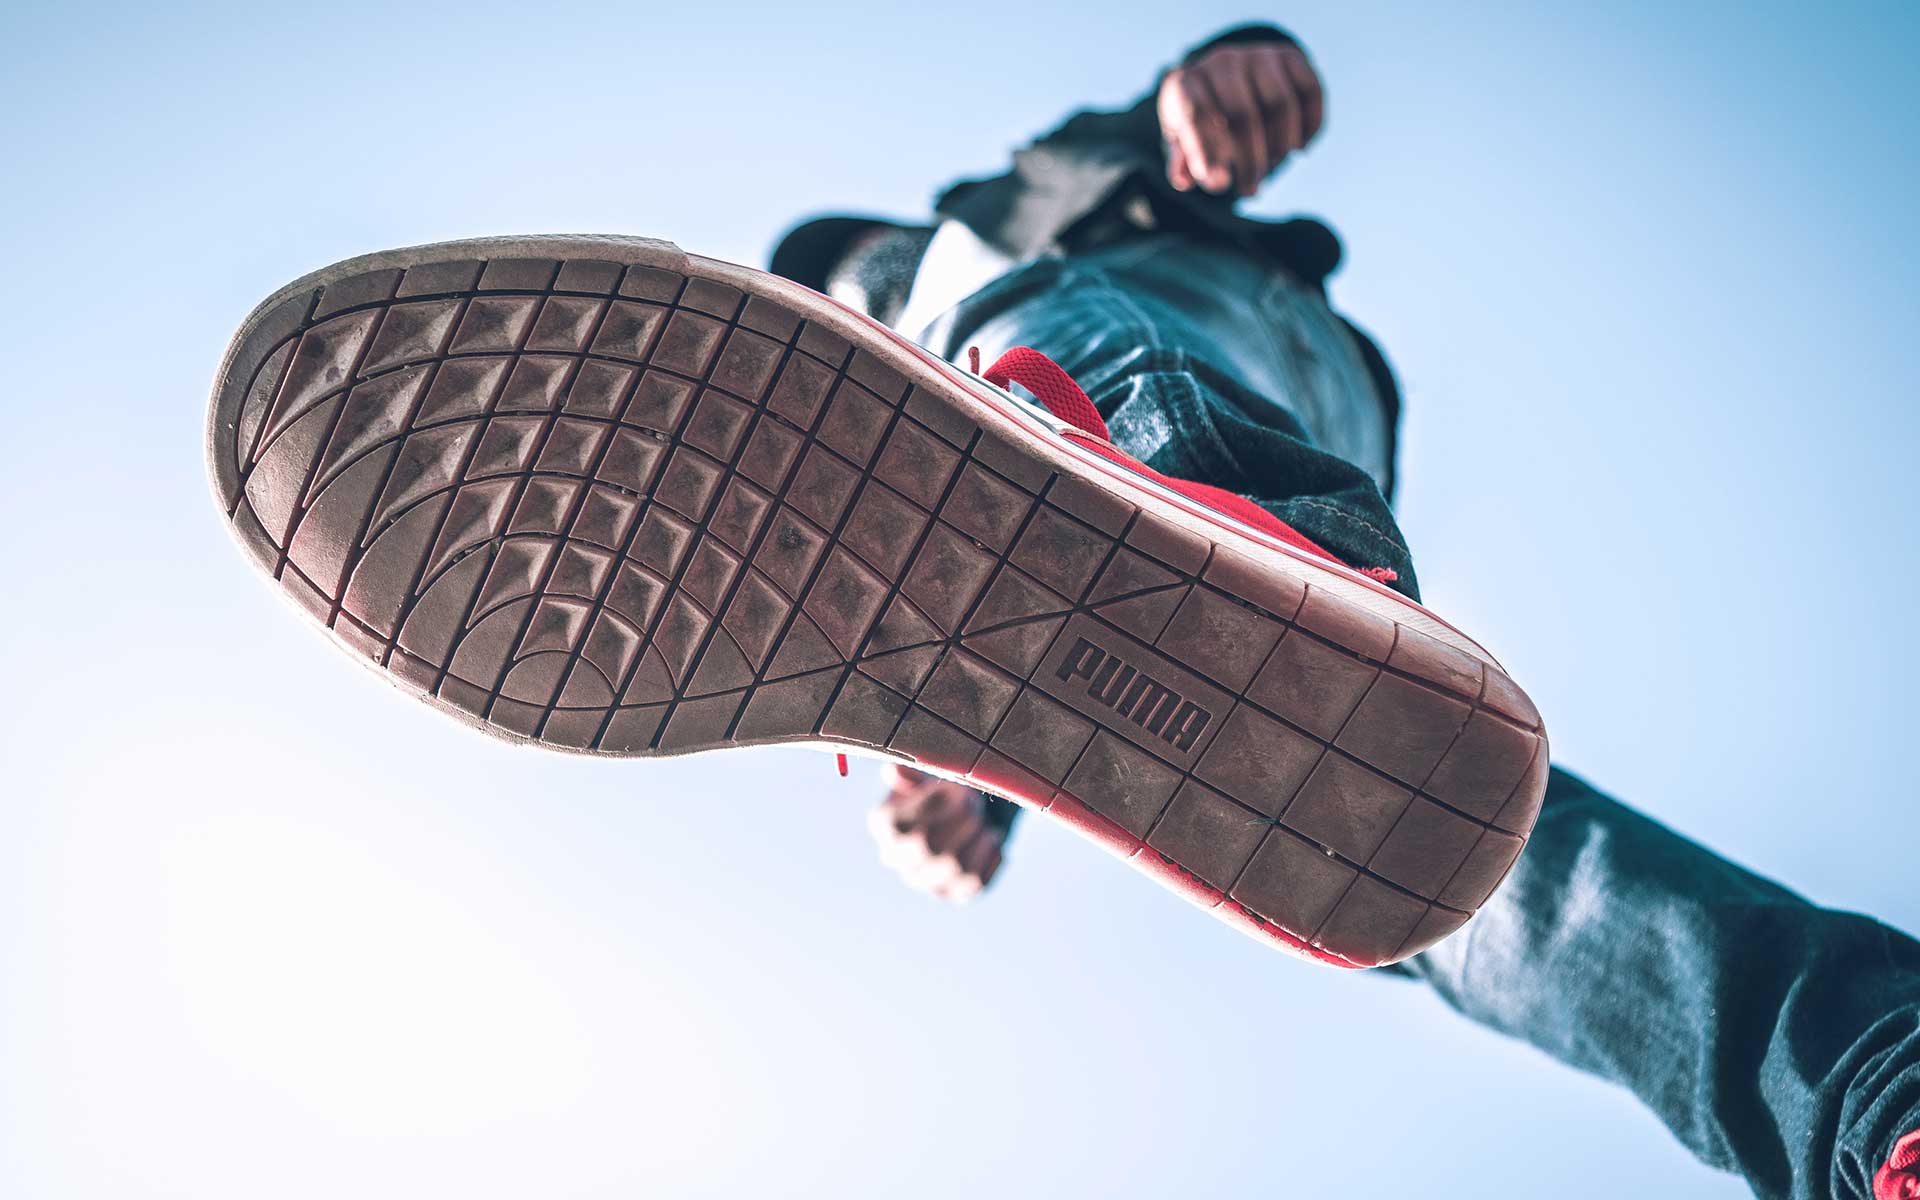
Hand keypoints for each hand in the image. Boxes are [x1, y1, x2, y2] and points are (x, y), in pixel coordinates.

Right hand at [866, 766, 1006, 902]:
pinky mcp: (952, 892)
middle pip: (926, 846)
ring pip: (953, 866)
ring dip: (976, 836)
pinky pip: (975, 881)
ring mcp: (923, 880)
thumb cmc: (942, 792)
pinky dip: (989, 855)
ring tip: (984, 821)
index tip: (950, 786)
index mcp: (884, 824)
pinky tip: (992, 837)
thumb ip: (913, 774)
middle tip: (975, 802)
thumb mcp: (928, 776)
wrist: (966, 816)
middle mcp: (896, 858)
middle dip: (958, 819)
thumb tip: (894, 771)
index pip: (894, 821)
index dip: (926, 802)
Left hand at [1157, 40, 1324, 196]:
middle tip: (1249, 190)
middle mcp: (1222, 61)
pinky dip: (1310, 125)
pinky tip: (1298, 147)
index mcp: (1186, 83)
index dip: (1207, 151)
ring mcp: (1258, 55)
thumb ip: (1184, 162)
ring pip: (1280, 105)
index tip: (1219, 184)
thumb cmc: (1202, 121)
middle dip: (1250, 162)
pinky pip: (1310, 91)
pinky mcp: (1289, 55)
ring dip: (1280, 146)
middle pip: (1242, 115)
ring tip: (1270, 167)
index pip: (1196, 115)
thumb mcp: (1184, 141)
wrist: (1223, 78)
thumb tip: (1186, 181)